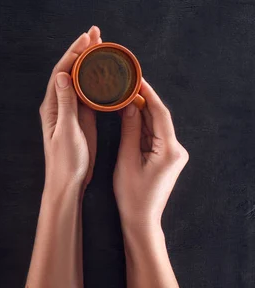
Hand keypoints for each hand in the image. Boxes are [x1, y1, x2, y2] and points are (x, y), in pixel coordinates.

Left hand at [39, 26, 100, 189]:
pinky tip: (106, 72)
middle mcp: (60, 104)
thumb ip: (66, 104)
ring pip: (80, 80)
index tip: (87, 38)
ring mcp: (71, 110)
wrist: (68, 183)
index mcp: (53, 105)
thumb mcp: (67, 132)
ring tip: (102, 46)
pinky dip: (97, 80)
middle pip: (71, 70)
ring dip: (90, 62)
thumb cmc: (65, 161)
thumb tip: (62, 75)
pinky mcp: (82, 118)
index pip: (62, 71)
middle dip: (83, 51)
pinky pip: (89, 93)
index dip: (74, 53)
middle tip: (97, 33)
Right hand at [113, 79, 188, 229]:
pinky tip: (128, 114)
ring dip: (140, 111)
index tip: (136, 79)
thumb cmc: (132, 195)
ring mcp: (172, 153)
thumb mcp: (127, 160)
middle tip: (126, 83)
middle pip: (158, 117)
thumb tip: (128, 107)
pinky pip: (152, 134)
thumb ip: (130, 131)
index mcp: (169, 150)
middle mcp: (175, 149)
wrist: (141, 219)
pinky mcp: (165, 156)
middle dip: (142, 100)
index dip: (148, 94)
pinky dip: (140, 124)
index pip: (160, 113)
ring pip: (155, 125)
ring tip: (123, 94)